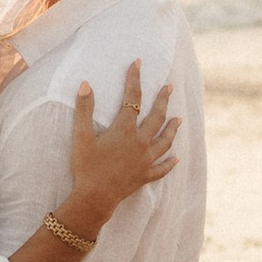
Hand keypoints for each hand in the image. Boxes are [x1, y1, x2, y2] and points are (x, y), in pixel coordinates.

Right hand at [62, 62, 178, 233]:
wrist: (95, 198)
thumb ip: (84, 109)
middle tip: (169, 87)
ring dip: (172, 129)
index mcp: (125, 130)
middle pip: (156, 117)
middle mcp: (140, 142)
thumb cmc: (86, 166)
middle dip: (163, 100)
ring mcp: (145, 160)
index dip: (134, 79)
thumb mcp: (81, 136)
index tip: (138, 63)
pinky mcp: (144, 176)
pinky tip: (176, 159)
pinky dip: (169, 163)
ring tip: (179, 119)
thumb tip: (86, 84)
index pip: (132, 98)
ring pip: (164, 141)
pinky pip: (161, 169)